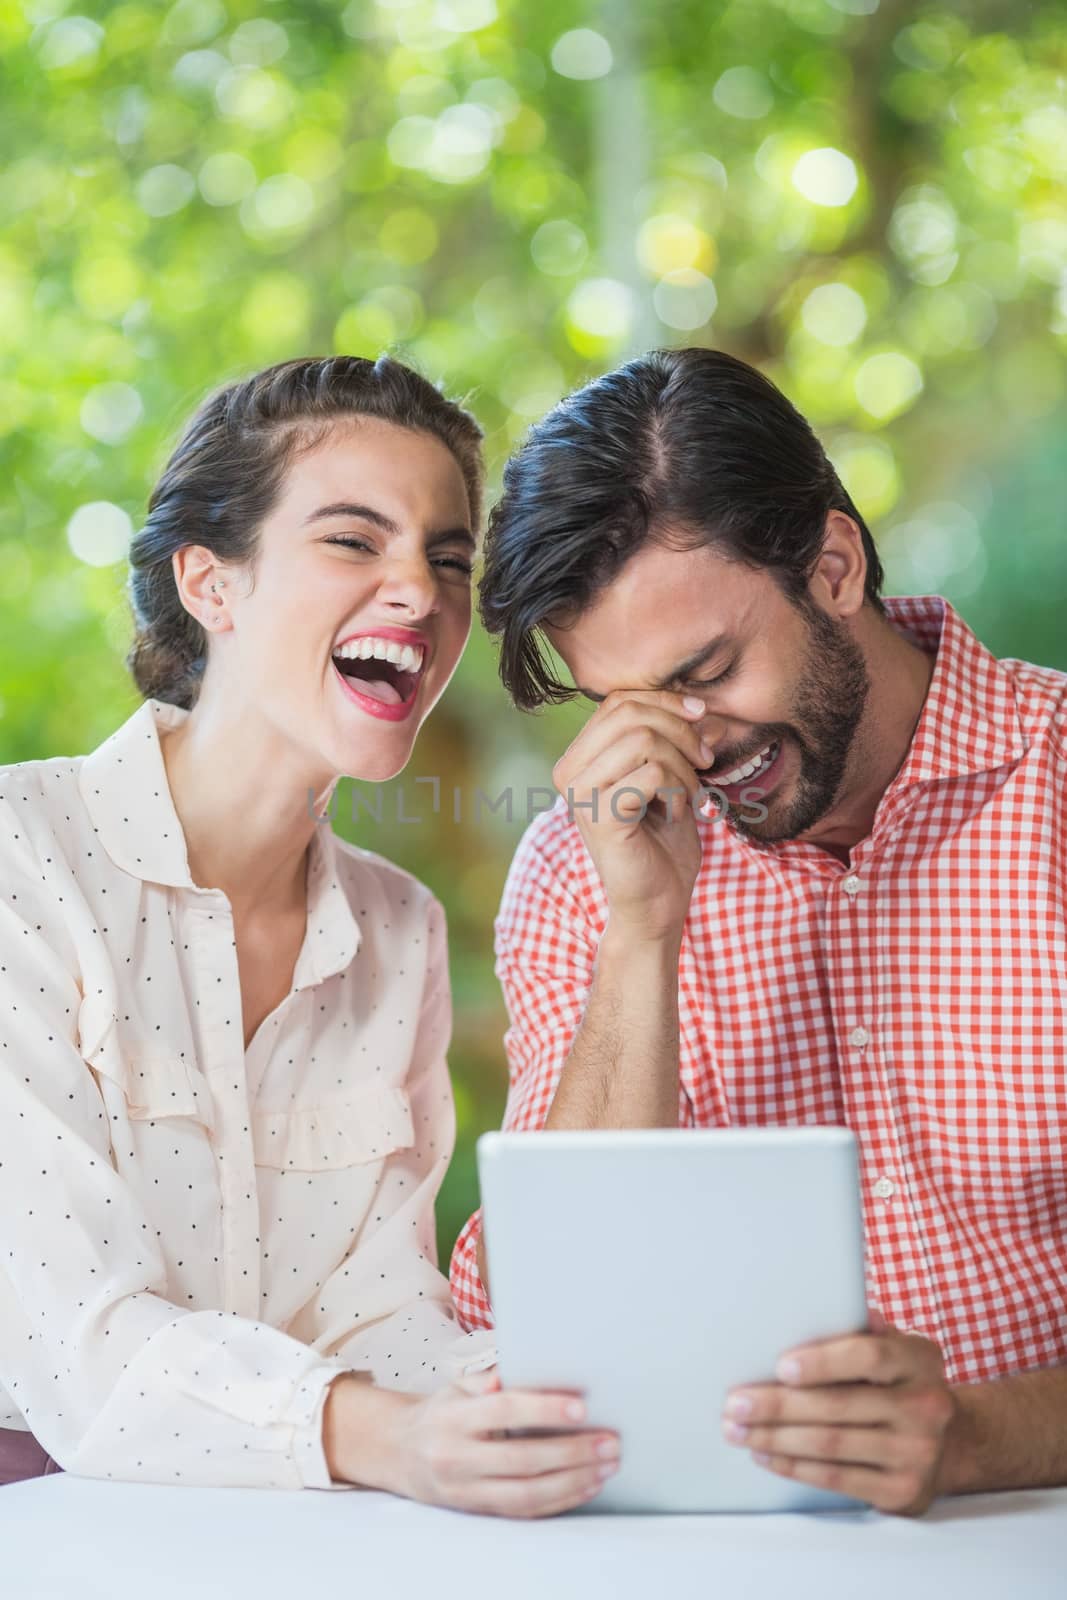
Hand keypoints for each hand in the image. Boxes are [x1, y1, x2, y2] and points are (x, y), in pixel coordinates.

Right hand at [373, 1373, 620, 1517]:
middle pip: (521, 1459)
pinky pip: (524, 1511)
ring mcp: (466, 1490)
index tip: (582, 1407)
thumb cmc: (442, 1413)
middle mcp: (456, 1457)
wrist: (401, 1454)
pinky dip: (560, 1500)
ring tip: (606, 1466)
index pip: (502, 1411)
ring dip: (573, 1481)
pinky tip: (585, 1485)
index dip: (543, 1409)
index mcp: (453, 1417)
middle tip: (609, 1442)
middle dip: (571, 1452)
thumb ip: (492, 1376)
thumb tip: (530, 1363)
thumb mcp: (458, 1386)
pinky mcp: (478, 1511)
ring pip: (527, 1493)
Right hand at [552, 690, 722, 940]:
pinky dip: (677, 790)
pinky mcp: (600, 816)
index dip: (665, 701)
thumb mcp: (675, 780)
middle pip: (630, 713)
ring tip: (689, 795)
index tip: (702, 719)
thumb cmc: (663, 844)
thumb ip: (682, 743)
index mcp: (579, 758)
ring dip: (682, 765)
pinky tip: (677, 814)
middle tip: (704, 762)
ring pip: (643, 740)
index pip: (619, 701)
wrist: (657, 905)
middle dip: (680, 730)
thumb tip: (704, 711)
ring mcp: (580, 794)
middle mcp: (569, 772)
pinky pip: (651, 774)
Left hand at [721, 1313, 955, 1514]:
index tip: (781, 1367)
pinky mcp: (903, 1490)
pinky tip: (767, 1455)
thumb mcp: (894, 1348)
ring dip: (776, 1438)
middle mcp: (926, 1405)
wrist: (948, 1443)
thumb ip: (861, 1330)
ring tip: (738, 1431)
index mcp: (920, 1359)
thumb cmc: (900, 1383)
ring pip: (831, 1444)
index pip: (869, 1355)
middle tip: (735, 1405)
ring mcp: (917, 1452)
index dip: (823, 1361)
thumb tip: (816, 1303)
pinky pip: (838, 1478)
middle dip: (777, 1405)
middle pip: (838, 1405)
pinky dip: (795, 1466)